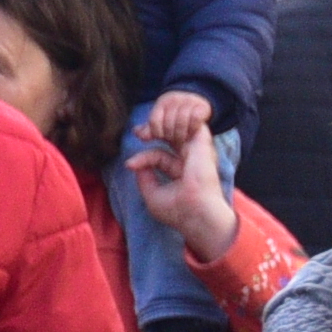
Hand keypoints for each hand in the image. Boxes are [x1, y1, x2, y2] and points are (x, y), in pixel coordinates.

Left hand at [127, 96, 237, 263]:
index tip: (129, 165)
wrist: (196, 213)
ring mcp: (197, 150)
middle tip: (138, 133)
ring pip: (181, 124)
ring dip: (162, 124)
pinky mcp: (202, 144)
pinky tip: (159, 130)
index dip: (143, 156)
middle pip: (171, 136)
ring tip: (146, 134)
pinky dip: (177, 119)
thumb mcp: (153, 195)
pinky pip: (194, 119)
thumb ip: (144, 179)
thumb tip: (134, 165)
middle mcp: (191, 158)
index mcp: (182, 169)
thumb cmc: (178, 210)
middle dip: (153, 130)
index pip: (159, 155)